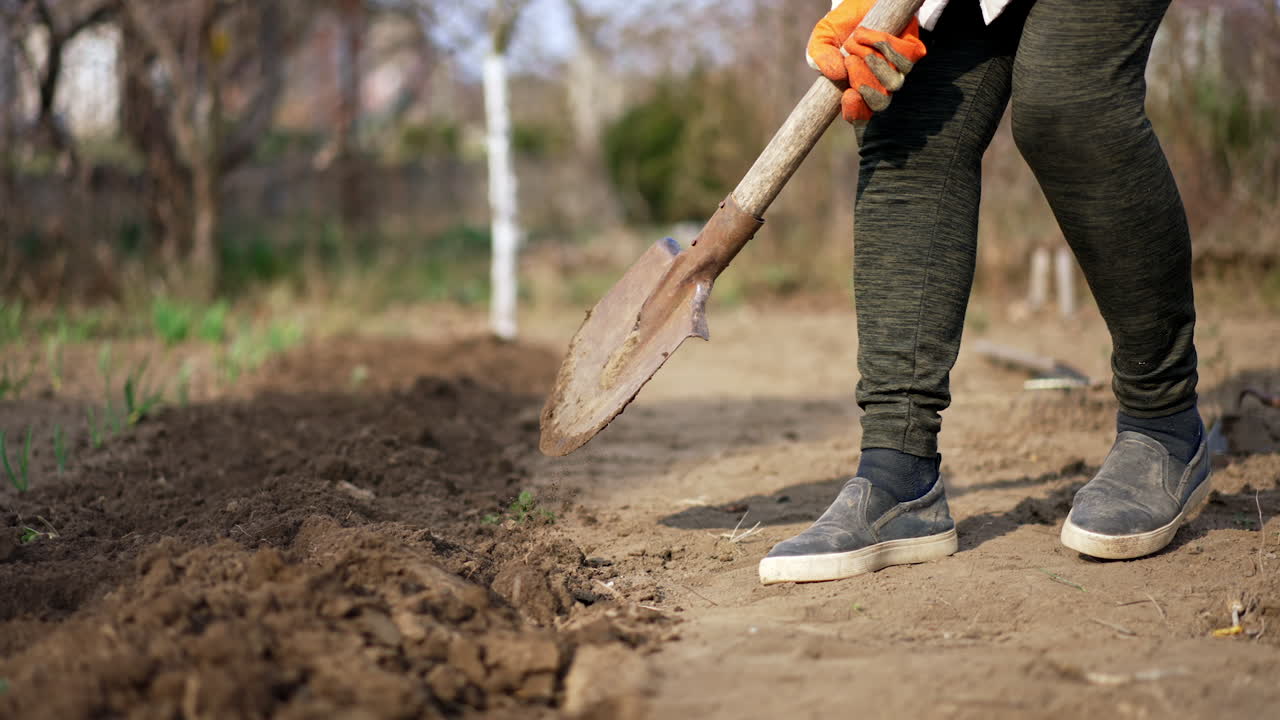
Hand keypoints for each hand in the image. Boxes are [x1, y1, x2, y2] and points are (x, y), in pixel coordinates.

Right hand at [806, 0, 926, 123]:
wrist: (860, 3)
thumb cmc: (840, 27)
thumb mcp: (821, 41)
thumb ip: (821, 58)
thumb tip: (838, 74)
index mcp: (856, 92)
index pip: (860, 117)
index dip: (856, 113)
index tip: (849, 96)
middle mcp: (880, 86)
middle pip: (880, 103)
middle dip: (864, 82)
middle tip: (850, 60)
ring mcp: (898, 71)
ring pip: (893, 81)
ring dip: (872, 60)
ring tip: (855, 41)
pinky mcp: (912, 53)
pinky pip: (904, 57)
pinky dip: (884, 44)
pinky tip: (869, 34)